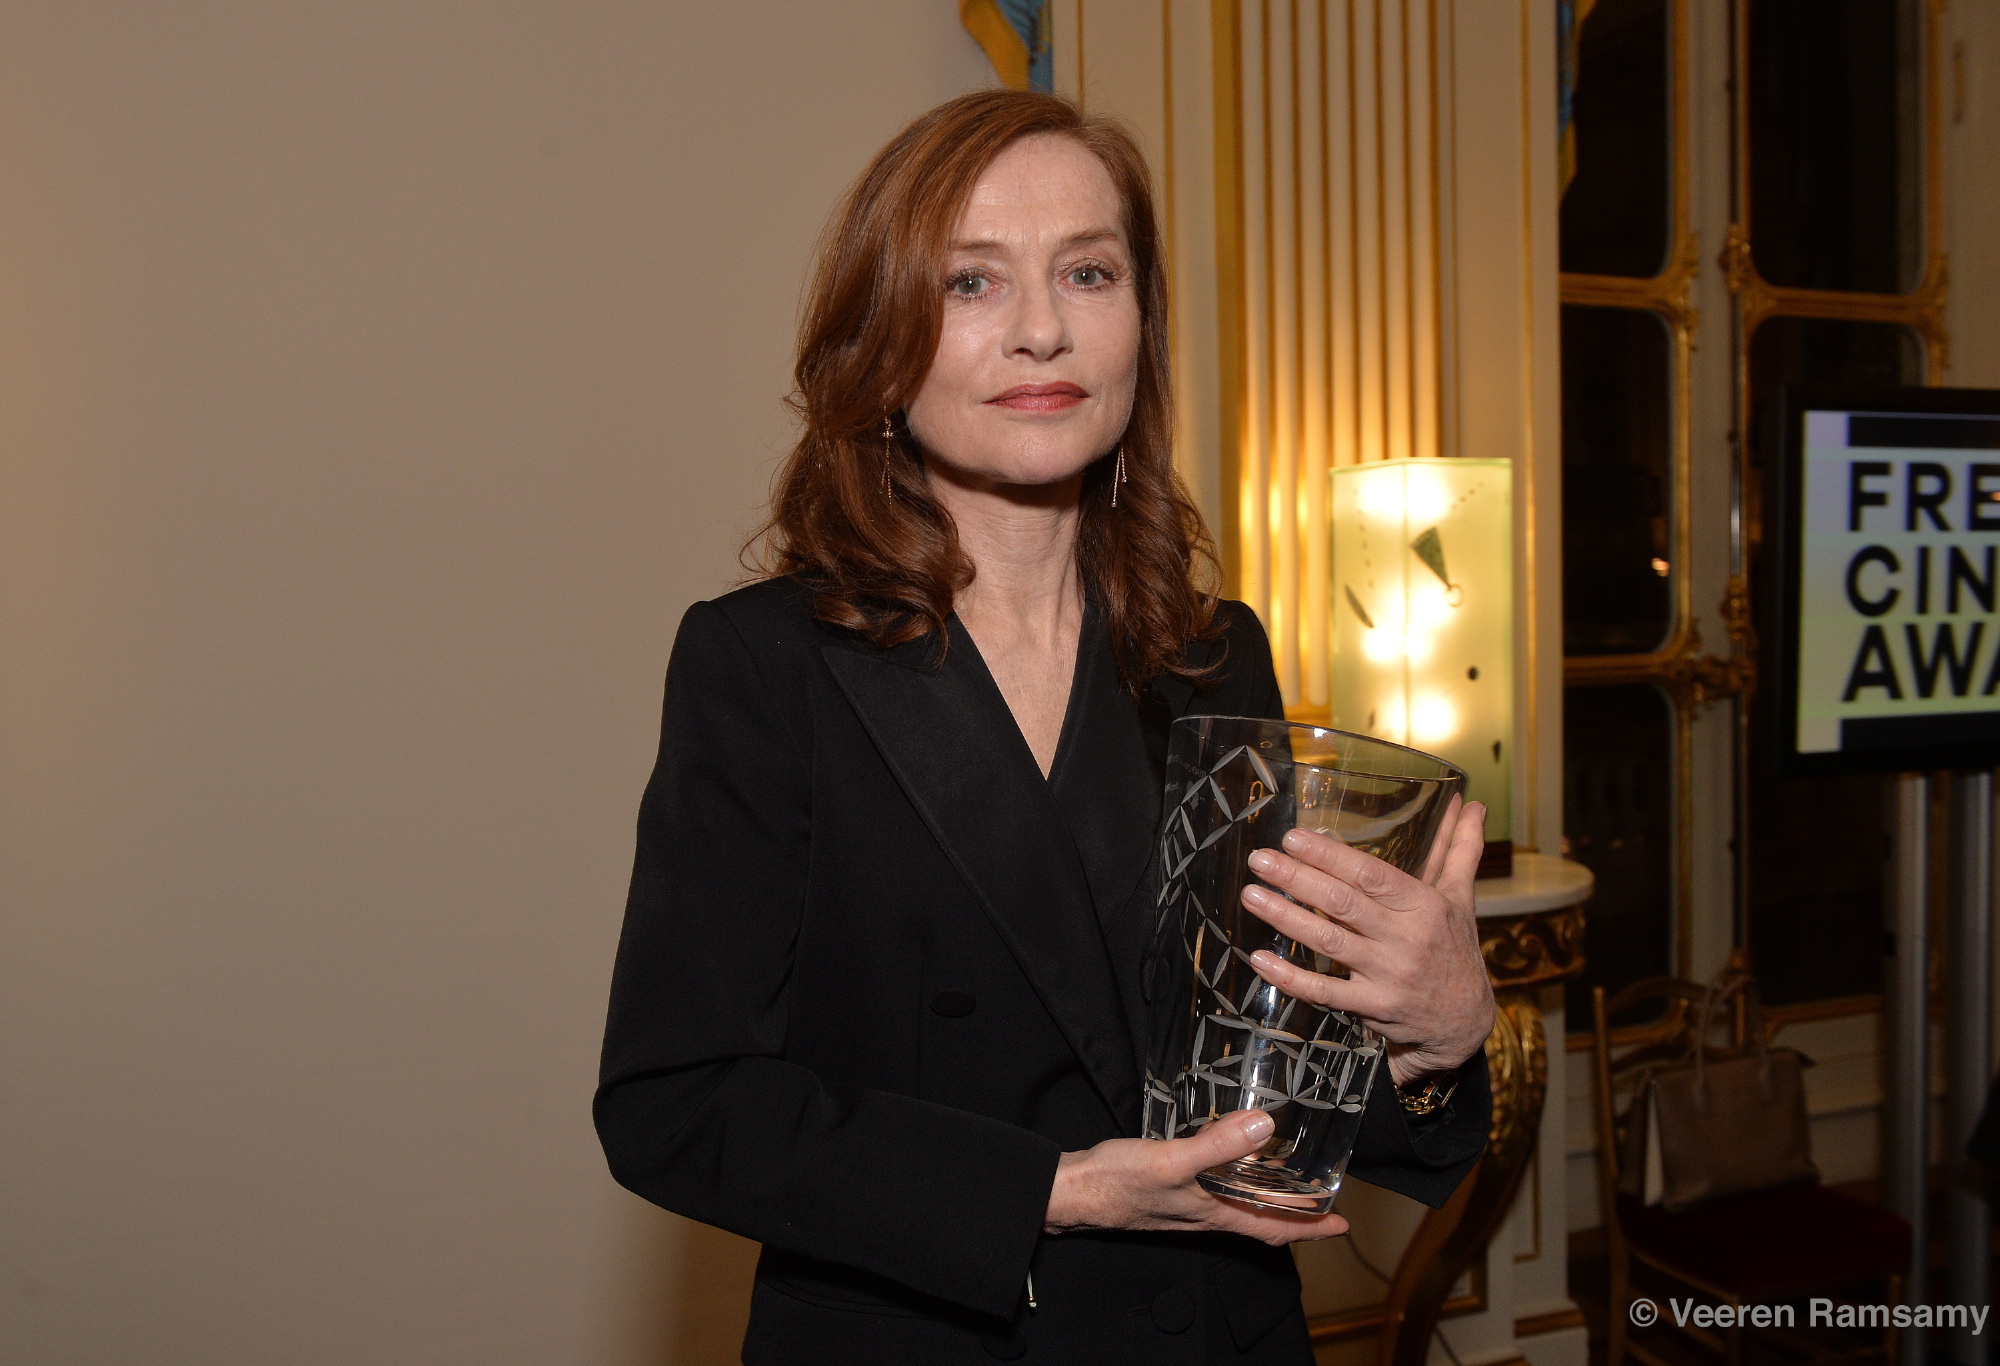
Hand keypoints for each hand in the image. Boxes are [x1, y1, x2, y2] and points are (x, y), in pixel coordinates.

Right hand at [1043, 1108, 1350, 1243]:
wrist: (1074, 1191)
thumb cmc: (1120, 1184)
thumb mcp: (1173, 1162)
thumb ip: (1216, 1146)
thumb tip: (1264, 1127)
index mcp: (1214, 1213)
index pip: (1274, 1229)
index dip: (1311, 1229)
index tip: (1342, 1225)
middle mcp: (1206, 1211)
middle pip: (1262, 1216)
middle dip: (1294, 1209)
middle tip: (1323, 1192)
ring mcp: (1188, 1201)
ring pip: (1239, 1200)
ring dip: (1266, 1191)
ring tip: (1287, 1170)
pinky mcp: (1170, 1185)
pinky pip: (1216, 1184)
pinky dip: (1233, 1173)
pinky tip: (1228, 1151)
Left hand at [1238, 797, 1494, 1088]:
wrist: (1466, 1022)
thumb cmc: (1455, 949)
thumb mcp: (1461, 898)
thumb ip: (1461, 849)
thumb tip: (1472, 804)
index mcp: (1424, 906)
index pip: (1371, 875)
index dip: (1330, 856)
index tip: (1293, 838)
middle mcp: (1405, 938)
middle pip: (1343, 904)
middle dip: (1297, 879)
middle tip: (1259, 859)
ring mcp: (1388, 975)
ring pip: (1329, 942)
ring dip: (1285, 918)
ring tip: (1251, 895)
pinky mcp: (1372, 1008)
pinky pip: (1324, 992)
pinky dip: (1290, 977)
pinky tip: (1260, 959)